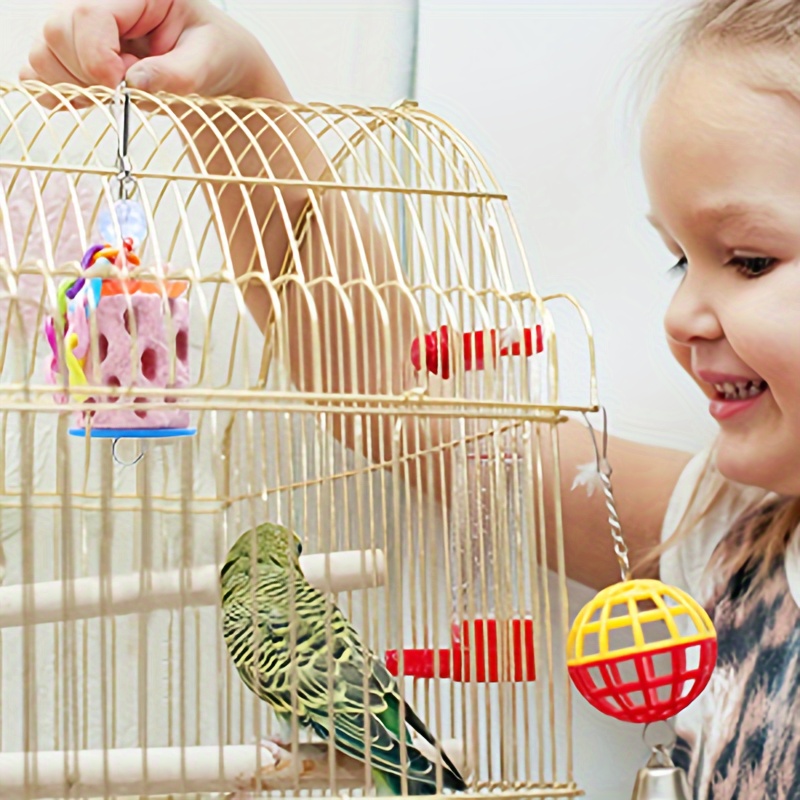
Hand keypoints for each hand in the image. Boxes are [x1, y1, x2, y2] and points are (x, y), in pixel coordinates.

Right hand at [20, 0, 290, 100]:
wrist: (210, 64)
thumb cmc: (212, 53)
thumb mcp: (207, 62)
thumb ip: (175, 74)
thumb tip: (135, 84)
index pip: (88, 15)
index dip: (98, 58)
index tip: (124, 88)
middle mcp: (99, 2)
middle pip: (58, 33)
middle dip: (92, 74)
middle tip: (132, 87)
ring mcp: (77, 24)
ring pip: (44, 55)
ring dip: (81, 86)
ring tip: (123, 87)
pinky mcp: (69, 50)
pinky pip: (39, 72)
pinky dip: (64, 92)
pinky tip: (99, 94)